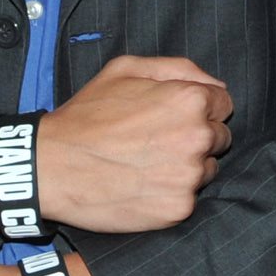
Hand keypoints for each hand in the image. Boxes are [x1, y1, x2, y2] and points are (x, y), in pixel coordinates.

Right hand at [31, 54, 232, 233]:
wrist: (51, 166)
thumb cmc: (86, 116)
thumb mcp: (125, 70)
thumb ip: (179, 68)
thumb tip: (217, 85)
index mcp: (190, 100)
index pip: (224, 105)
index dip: (199, 110)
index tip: (173, 119)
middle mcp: (197, 137)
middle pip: (220, 138)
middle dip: (196, 138)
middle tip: (156, 142)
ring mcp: (189, 176)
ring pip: (207, 170)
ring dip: (187, 167)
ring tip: (146, 164)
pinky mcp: (178, 208)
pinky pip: (189, 198)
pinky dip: (171, 194)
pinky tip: (142, 185)